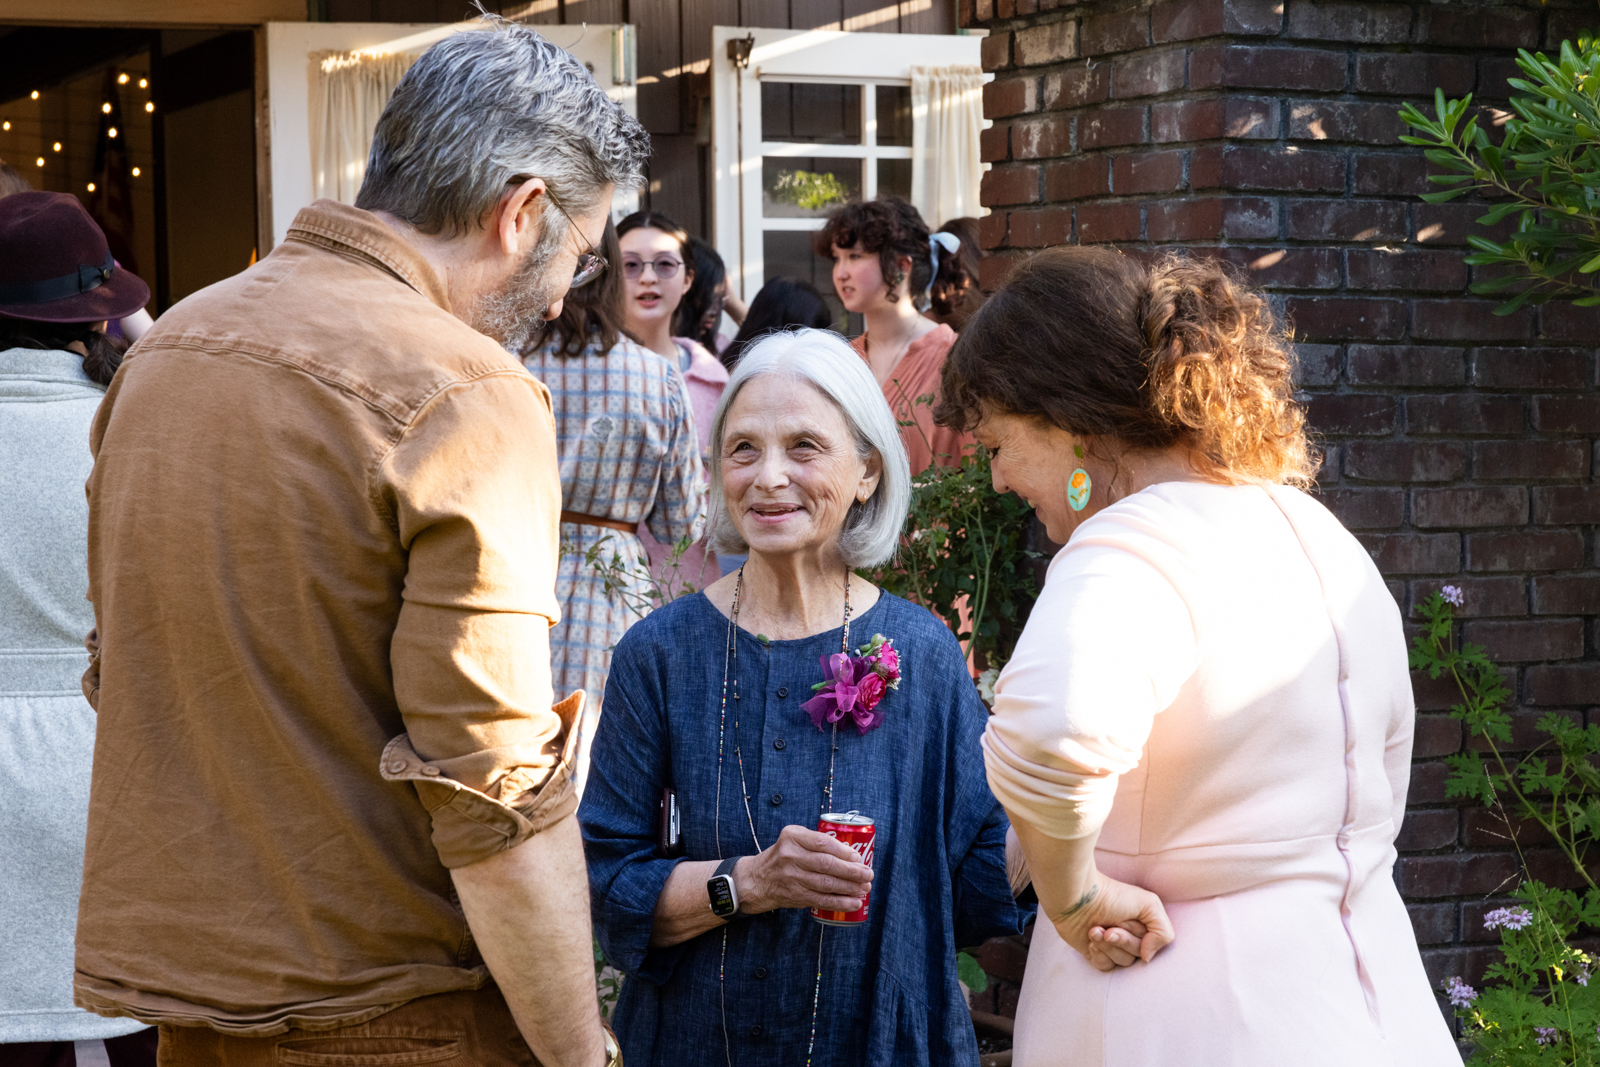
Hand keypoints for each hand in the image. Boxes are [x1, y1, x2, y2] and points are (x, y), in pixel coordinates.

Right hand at [735, 824, 872, 913]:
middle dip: (852, 871)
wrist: (756, 879)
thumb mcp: (793, 840)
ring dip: (850, 888)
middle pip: (827, 864)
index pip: (822, 842)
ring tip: (865, 888)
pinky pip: (822, 900)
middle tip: (868, 874)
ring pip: (826, 883)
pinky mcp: (794, 895)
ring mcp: (791, 877)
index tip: (859, 856)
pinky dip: (840, 902)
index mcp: (792, 836)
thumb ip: (817, 842)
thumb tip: (853, 855)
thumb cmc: (783, 857)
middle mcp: (790, 855)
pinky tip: (854, 903)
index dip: (844, 851)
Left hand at [1048, 871, 1173, 971]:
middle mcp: (1130, 935)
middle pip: (1138, 955)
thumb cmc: (1111, 896)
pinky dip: (1099, 955)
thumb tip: (1147, 958)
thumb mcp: (1149, 904)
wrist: (1077, 898)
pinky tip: (1090, 940)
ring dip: (1108, 946)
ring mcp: (1112, 945)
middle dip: (1123, 941)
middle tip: (1109, 928)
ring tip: (1096, 930)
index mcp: (1144, 924)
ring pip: (1123, 963)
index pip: (1155, 945)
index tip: (1127, 921)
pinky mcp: (1095, 952)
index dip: (1143, 937)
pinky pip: (1106, 967)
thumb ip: (1163, 932)